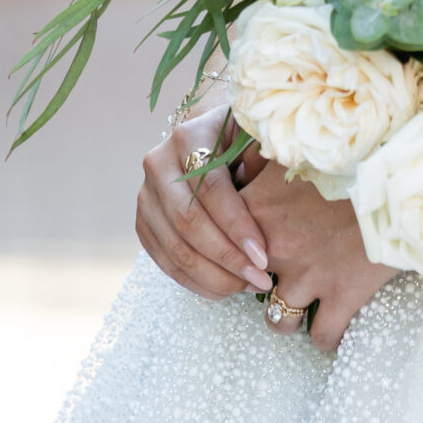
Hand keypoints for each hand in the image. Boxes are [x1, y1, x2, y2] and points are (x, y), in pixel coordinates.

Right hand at [137, 107, 273, 299]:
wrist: (212, 136)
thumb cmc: (244, 136)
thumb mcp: (257, 134)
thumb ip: (264, 157)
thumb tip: (277, 190)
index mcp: (189, 136)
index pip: (210, 189)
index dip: (236, 226)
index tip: (263, 255)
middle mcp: (159, 165)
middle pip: (188, 223)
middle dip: (227, 258)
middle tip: (260, 279)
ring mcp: (146, 196)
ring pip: (175, 249)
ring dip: (214, 277)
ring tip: (248, 286)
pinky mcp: (144, 223)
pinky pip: (166, 262)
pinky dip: (196, 281)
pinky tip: (225, 288)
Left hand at [242, 163, 399, 354]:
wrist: (407, 172)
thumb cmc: (356, 153)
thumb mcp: (303, 147)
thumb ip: (262, 157)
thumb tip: (242, 164)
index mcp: (261, 207)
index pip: (218, 237)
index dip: (229, 244)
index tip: (243, 243)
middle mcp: (277, 246)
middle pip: (242, 284)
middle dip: (253, 284)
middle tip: (269, 276)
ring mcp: (309, 275)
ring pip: (277, 319)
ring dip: (285, 313)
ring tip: (299, 303)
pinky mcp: (343, 295)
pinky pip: (323, 335)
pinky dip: (327, 335)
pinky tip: (333, 323)